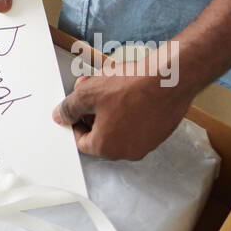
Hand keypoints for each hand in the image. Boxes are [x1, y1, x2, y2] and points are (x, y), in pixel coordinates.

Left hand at [52, 59, 193, 159]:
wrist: (169, 79)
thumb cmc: (132, 87)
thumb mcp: (88, 93)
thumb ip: (70, 108)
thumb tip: (60, 116)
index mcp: (107, 147)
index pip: (82, 141)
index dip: (75, 121)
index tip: (76, 108)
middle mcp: (128, 151)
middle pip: (101, 133)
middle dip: (92, 110)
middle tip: (91, 88)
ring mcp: (146, 142)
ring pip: (119, 126)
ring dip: (110, 107)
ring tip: (109, 83)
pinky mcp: (159, 131)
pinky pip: (137, 122)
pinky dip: (129, 109)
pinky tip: (128, 88)